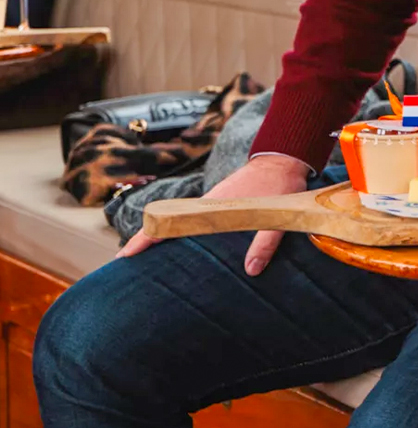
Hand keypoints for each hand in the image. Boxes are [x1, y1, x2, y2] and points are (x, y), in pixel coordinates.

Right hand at [116, 154, 307, 275]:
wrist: (283, 156)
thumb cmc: (280, 185)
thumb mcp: (278, 217)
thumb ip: (266, 243)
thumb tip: (251, 270)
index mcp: (213, 208)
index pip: (171, 224)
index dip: (146, 239)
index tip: (124, 256)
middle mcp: (206, 205)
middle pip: (166, 224)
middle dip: (144, 242)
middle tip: (124, 265)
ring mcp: (211, 203)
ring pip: (177, 221)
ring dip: (159, 237)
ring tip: (144, 260)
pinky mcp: (219, 202)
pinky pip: (191, 218)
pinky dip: (177, 230)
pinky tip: (179, 244)